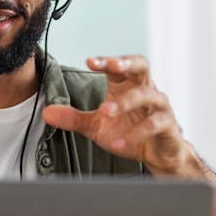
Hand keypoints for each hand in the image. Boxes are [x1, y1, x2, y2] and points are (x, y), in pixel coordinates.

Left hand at [43, 55, 191, 175]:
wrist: (156, 154)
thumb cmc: (128, 131)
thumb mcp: (96, 125)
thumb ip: (74, 117)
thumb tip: (47, 112)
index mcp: (126, 85)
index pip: (116, 67)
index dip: (105, 61)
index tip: (89, 61)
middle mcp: (145, 90)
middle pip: (141, 66)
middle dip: (126, 63)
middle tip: (112, 66)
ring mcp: (159, 106)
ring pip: (147, 95)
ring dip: (125, 102)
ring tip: (104, 111)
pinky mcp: (168, 126)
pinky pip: (155, 124)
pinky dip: (136, 133)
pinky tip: (118, 143)